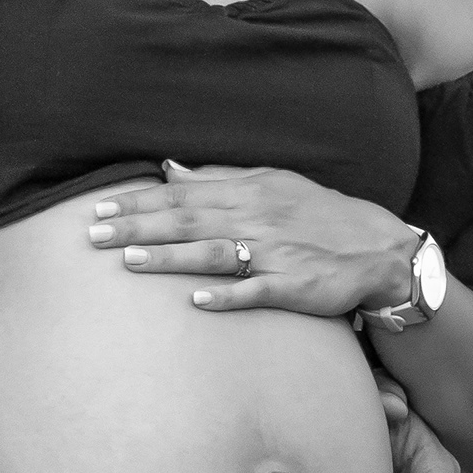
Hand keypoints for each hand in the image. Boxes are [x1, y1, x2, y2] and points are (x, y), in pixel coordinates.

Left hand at [87, 163, 414, 319]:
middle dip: (139, 227)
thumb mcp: (272, 184)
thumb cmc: (318, 217)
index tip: (100, 208)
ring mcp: (275, 253)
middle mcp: (257, 219)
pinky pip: (257, 292)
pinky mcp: (295, 286)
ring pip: (214, 253)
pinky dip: (228, 295)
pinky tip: (196, 301)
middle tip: (94, 235)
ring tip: (129, 260)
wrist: (379, 250)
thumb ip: (221, 179)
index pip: (182, 195)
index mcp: (248, 192)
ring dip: (170, 256)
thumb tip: (170, 171)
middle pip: (188, 221)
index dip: (139, 201)